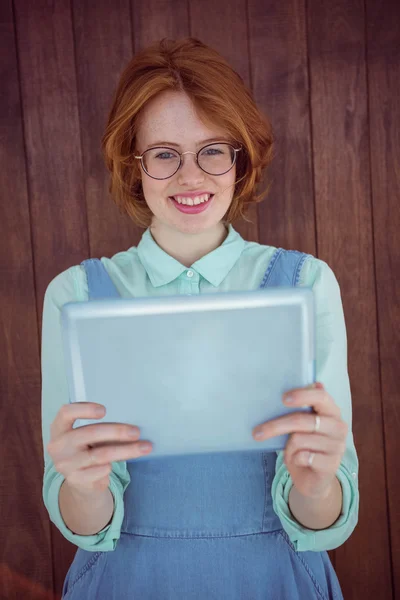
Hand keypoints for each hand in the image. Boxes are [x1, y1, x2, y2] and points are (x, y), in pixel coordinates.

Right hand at [47, 403, 152, 493]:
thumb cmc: (88, 448)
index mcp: (59, 428)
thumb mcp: (87, 436)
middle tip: (137, 432)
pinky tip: (118, 466)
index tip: (104, 410)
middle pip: (90, 433)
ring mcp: (65, 464)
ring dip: (126, 450)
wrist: (80, 480)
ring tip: (144, 447)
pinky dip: (111, 468)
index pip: (66, 412)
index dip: (84, 409)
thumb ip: (101, 427)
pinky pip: (100, 471)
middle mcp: (59, 445)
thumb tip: (131, 425)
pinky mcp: (75, 480)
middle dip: (117, 431)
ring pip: (101, 454)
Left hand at [252, 382, 347, 498]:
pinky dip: (294, 459)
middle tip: (256, 432)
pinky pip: (302, 457)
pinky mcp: (331, 464)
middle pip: (303, 420)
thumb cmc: (305, 445)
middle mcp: (338, 426)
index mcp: (332, 411)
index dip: (302, 395)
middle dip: (276, 426)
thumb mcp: (301, 426)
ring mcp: (337, 446)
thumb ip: (299, 409)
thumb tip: (285, 394)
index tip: (283, 398)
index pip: (321, 396)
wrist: (314, 479)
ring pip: (299, 439)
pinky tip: (298, 461)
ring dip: (288, 447)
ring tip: (290, 451)